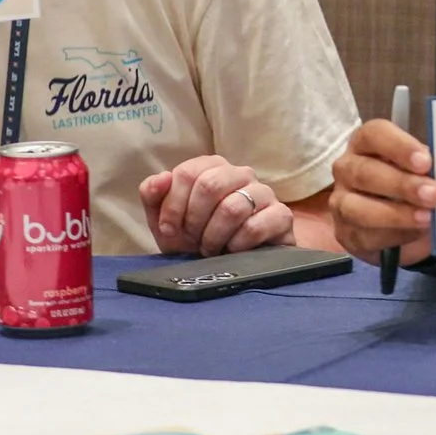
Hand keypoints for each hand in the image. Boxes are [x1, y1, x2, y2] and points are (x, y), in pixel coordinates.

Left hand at [138, 156, 291, 254]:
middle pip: (210, 185)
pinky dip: (236, 245)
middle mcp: (241, 173)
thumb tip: (161, 179)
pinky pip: (255, 227)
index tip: (170, 229)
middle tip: (192, 239)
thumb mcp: (165, 220)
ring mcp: (264, 193)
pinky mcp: (281, 216)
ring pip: (232, 208)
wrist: (230, 267)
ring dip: (213, 236)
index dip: (173, 206)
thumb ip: (153, 195)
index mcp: (213, 167)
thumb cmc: (196, 238)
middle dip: (193, 220)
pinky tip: (233, 251)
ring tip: (211, 248)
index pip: (188, 173)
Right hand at [328, 118, 435, 264]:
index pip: (374, 134)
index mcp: (366, 143)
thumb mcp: (423, 169)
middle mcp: (347, 169)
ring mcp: (341, 202)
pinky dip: (394, 235)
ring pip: (357, 207)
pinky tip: (416, 232)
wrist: (402, 223)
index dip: (399, 146)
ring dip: (395, 214)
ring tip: (427, 217)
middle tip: (433, 193)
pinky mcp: (346, 232)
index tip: (426, 161)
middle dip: (401, 184)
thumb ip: (431, 166)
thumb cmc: (413, 182)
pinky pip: (365, 235)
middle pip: (365, 172)